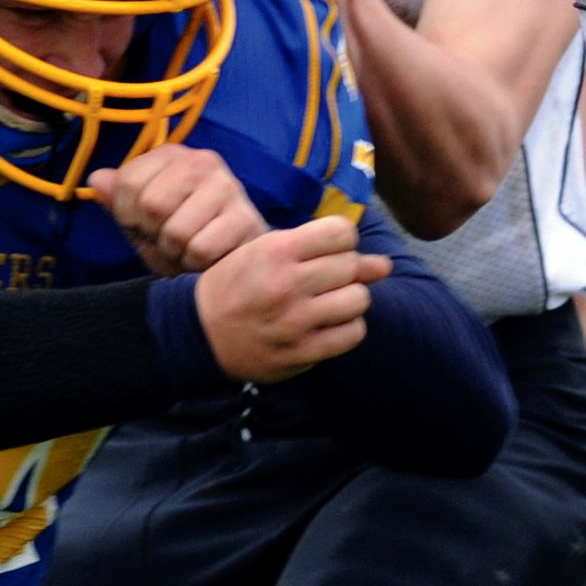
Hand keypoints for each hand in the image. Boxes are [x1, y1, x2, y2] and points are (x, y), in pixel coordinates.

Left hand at [88, 145, 262, 276]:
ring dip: (175, 253)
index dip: (127, 215)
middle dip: (153, 235)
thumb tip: (97, 180)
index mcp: (171, 155)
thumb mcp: (140, 218)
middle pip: (151, 204)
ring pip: (177, 231)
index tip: (142, 225)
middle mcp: (202, 161)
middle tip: (167, 240)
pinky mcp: (246, 219)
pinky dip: (195, 264)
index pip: (127, 182)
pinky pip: (201, 249)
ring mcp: (228, 187)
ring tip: (186, 250)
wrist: (231, 258)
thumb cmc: (182, 235)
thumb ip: (118, 200)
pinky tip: (206, 258)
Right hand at [191, 213, 388, 381]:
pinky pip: (353, 334)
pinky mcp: (302, 352)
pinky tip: (328, 326)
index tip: (328, 252)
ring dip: (350, 301)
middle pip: (352, 266)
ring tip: (328, 304)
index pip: (341, 232)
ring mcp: (296, 320)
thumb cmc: (237, 285)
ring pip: (359, 300)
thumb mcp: (267, 254)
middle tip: (324, 282)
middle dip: (346, 272)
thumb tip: (386, 265)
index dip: (342, 242)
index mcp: (275, 250)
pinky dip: (348, 329)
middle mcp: (288, 284)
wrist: (199, 332)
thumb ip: (324, 253)